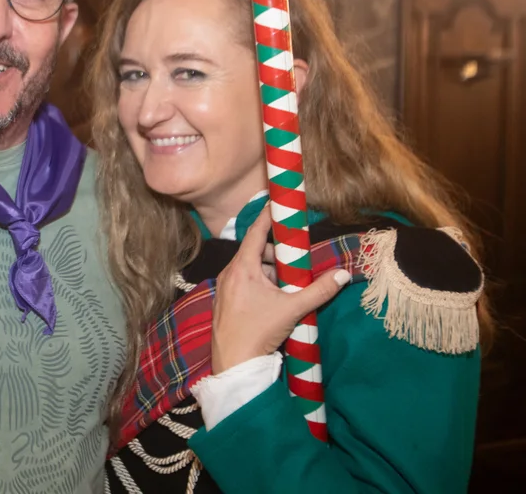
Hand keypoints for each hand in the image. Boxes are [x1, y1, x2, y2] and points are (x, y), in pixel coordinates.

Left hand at [211, 207, 350, 373]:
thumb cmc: (258, 333)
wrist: (234, 364)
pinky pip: (244, 282)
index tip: (278, 203)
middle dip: (276, 251)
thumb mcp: (292, 309)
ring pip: (250, 269)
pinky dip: (261, 282)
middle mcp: (229, 274)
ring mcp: (225, 288)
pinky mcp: (226, 302)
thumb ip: (319, 291)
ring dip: (270, 270)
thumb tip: (342, 275)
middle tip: (296, 254)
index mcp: (242, 268)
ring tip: (290, 280)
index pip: (255, 232)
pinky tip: (276, 296)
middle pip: (254, 251)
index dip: (268, 217)